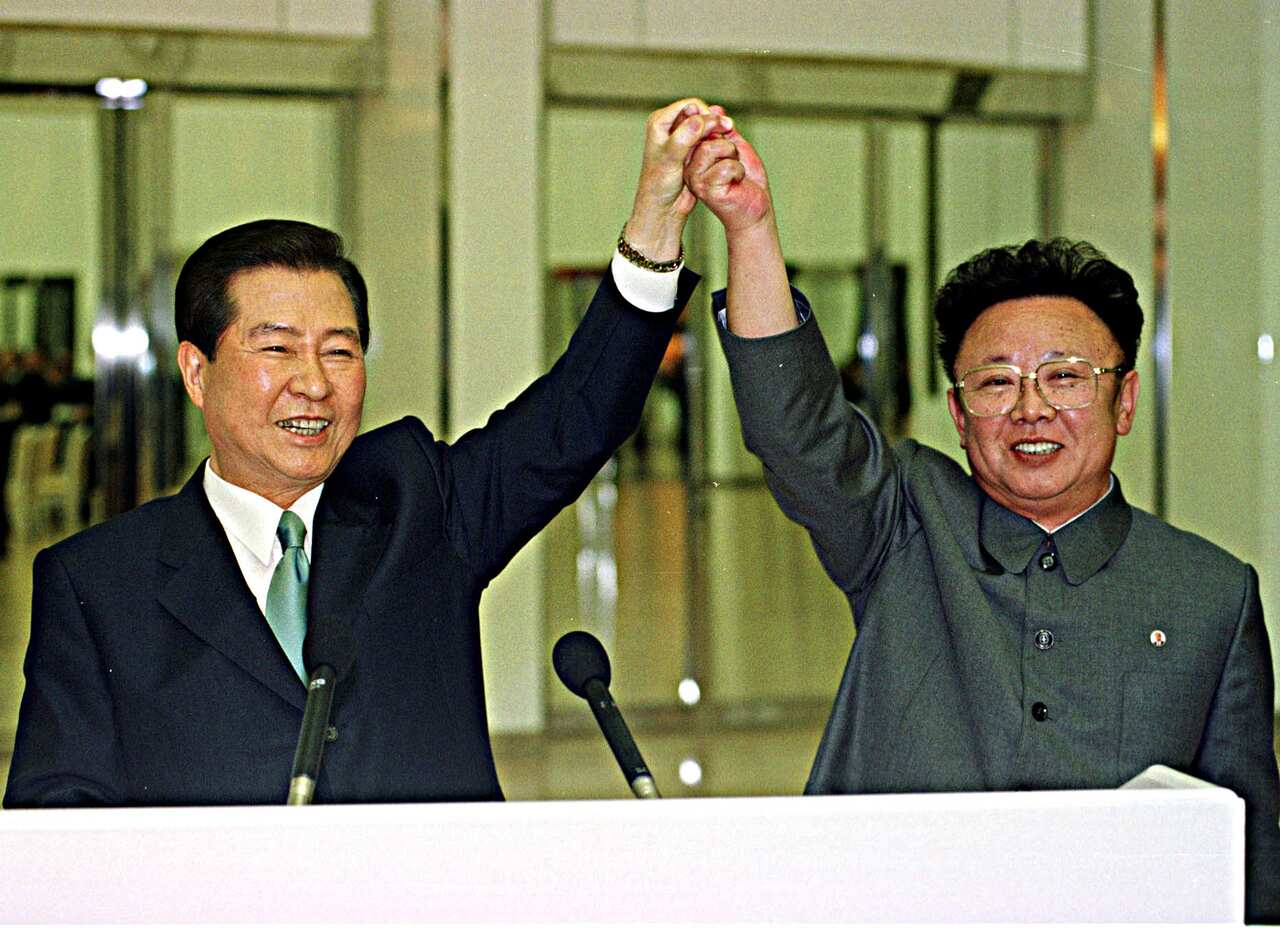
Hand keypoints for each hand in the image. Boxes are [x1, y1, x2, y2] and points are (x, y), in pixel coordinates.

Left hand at [623, 99, 733, 261]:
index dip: (705, 113)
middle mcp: (670, 127)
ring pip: (705, 126)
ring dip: (717, 130)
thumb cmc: (660, 184)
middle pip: (699, 113)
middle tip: (728, 128)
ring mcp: (681, 138)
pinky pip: (708, 138)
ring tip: (728, 136)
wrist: (663, 207)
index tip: (718, 125)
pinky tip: (726, 146)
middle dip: (713, 120)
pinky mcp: (691, 150)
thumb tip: (698, 119)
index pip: (689, 106)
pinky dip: (717, 140)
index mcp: (660, 122)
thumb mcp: (671, 159)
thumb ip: (683, 137)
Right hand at [684, 127, 773, 234]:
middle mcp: (690, 166)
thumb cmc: (746, 181)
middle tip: (735, 154)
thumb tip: (715, 107)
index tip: (729, 129)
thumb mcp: (736, 147)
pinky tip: (737, 181)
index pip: (696, 128)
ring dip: (732, 155)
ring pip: (711, 148)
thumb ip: (725, 129)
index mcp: (694, 156)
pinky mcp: (706, 190)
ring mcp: (696, 179)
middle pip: (702, 134)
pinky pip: (725, 166)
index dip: (713, 122)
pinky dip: (738, 171)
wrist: (755, 210)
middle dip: (726, 140)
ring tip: (736, 170)